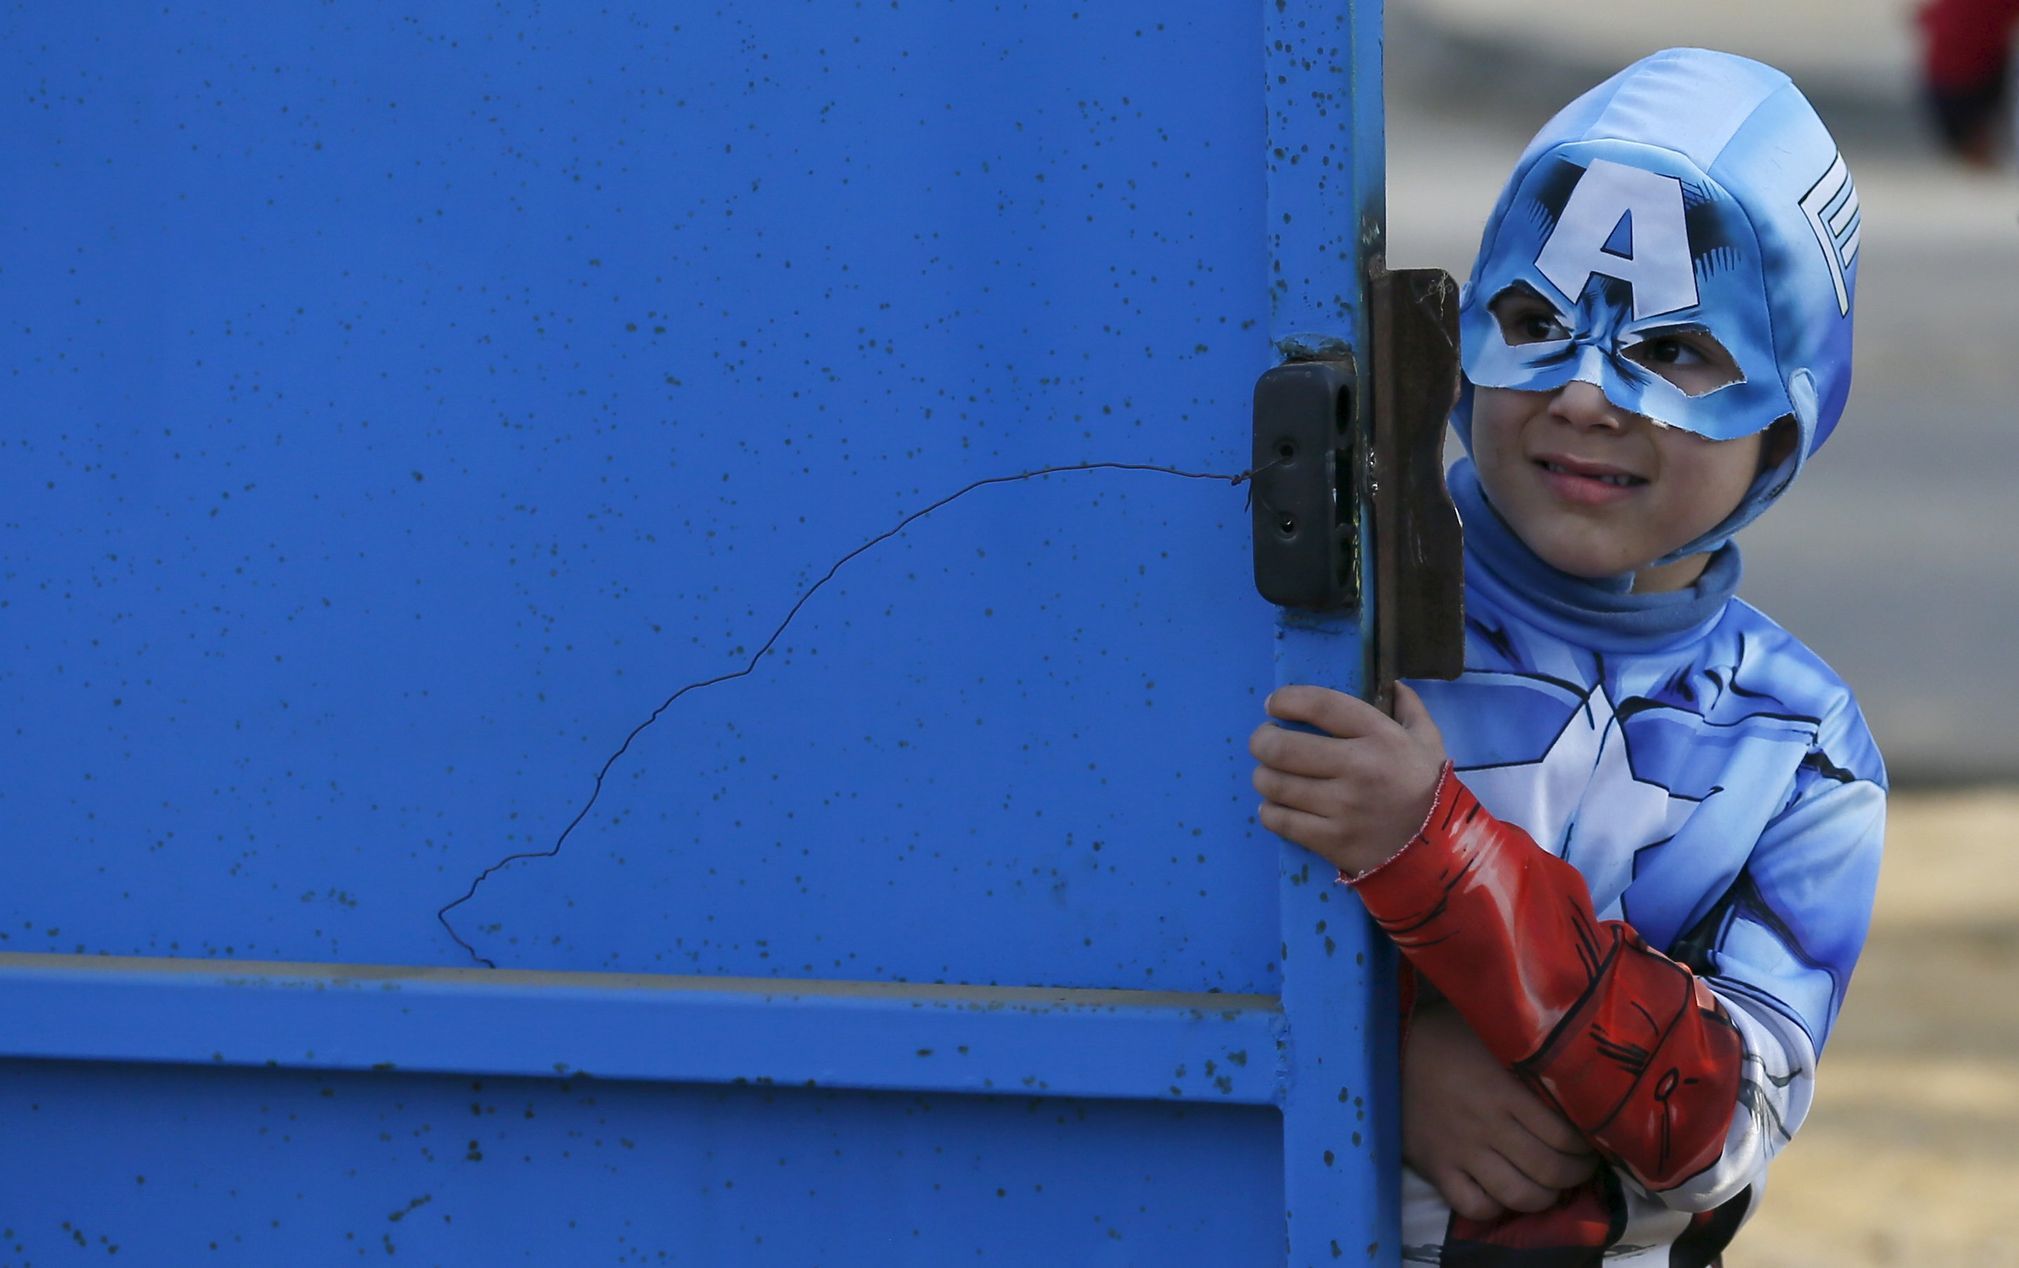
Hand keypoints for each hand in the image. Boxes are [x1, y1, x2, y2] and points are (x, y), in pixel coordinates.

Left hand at [1248, 681, 1446, 875]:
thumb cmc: (1429, 791)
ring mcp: (1343, 808)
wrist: (1440, 852)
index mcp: (1382, 737)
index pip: (1321, 706)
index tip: (1274, 704)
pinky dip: (1269, 811)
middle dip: (1261, 740)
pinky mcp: (1331, 841)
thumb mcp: (1429, 743)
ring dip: (1263, 776)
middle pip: (1283, 747)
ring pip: (1275, 784)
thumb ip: (1410, 709)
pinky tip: (1277, 805)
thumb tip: (1392, 683)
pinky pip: (1279, 820)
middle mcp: (1359, 768)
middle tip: (1263, 742)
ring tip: (1270, 775)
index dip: (1287, 700)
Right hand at [1403, 999, 1599, 1220]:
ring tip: (1552, 1187)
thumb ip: (1527, 1052)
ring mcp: (1461, 1152)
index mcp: (1505, 1091)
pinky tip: (1505, 1194)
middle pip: (1548, 1169)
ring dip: (1546, 1197)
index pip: (1563, 1135)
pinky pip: (1474, 1206)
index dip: (1586, 1145)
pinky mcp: (1437, 1168)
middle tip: (1581, 1167)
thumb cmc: (1445, 1034)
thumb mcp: (1490, 1031)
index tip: (1591, 1140)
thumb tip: (1572, 1061)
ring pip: (1518, 1195)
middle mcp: (1488, 1127)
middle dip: (1576, 1174)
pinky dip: (1497, 1208)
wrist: (1387, 1047)